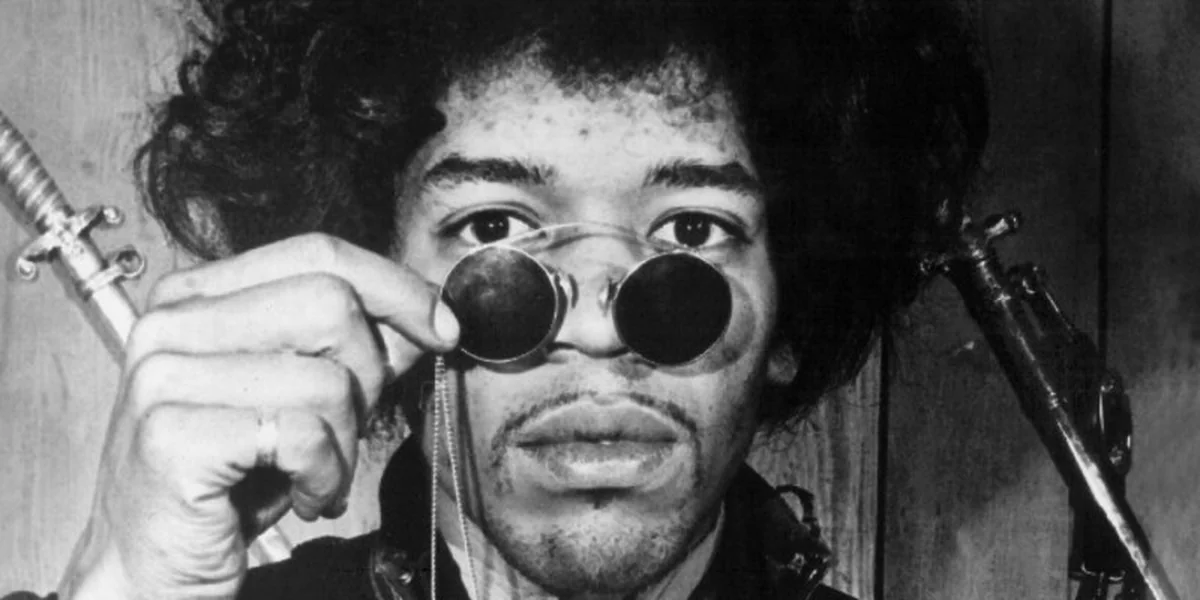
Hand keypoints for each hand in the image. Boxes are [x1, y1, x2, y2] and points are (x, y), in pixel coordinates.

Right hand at [56, 234, 458, 599]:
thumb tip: (426, 314)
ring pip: (326, 377)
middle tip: (347, 428)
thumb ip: (354, 349)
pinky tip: (301, 497)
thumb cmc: (226, 483)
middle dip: (368, 373)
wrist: (153, 567)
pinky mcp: (172, 436)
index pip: (318, 252)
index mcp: (196, 296)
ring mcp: (164, 376)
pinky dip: (324, 476)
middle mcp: (171, 323)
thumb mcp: (298, 399)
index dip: (395, 287)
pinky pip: (302, 436)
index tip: (441, 326)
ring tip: (315, 473)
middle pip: (331, 302)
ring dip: (345, 443)